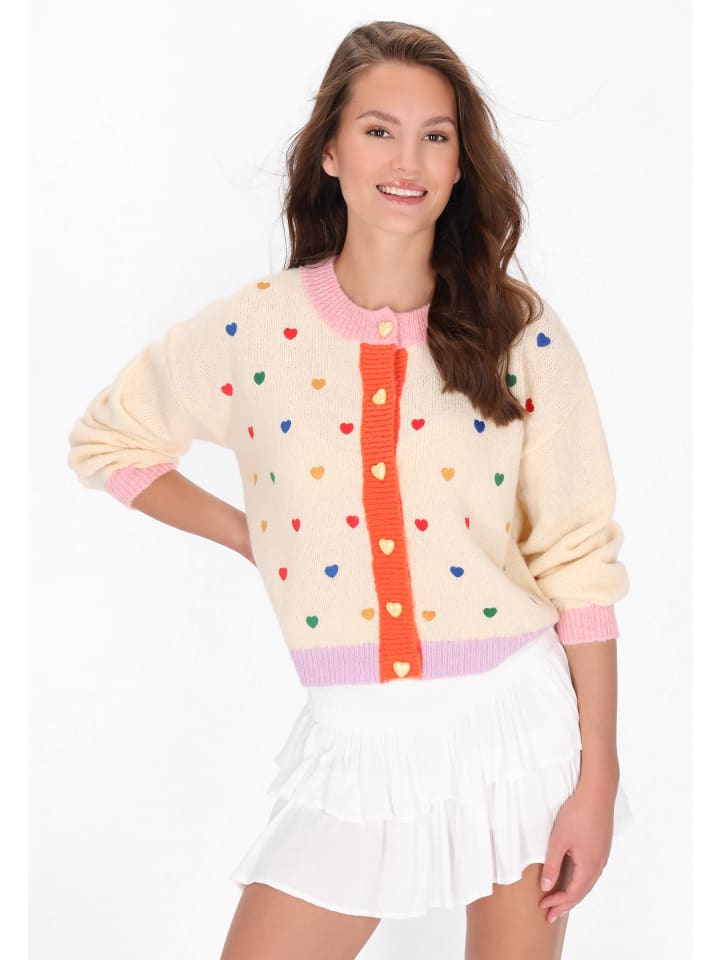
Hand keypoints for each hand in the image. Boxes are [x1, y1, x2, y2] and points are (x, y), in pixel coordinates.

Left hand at [538, 779, 615, 923]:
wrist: (597, 791)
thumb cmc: (577, 813)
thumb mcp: (558, 840)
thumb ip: (553, 865)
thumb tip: (546, 886)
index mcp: (589, 866)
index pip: (573, 894)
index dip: (557, 903)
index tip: (542, 907)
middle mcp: (599, 864)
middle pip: (582, 892)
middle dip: (565, 905)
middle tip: (550, 915)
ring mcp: (602, 855)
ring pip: (587, 882)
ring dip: (573, 893)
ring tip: (559, 901)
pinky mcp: (601, 846)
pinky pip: (590, 872)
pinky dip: (579, 881)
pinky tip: (572, 879)